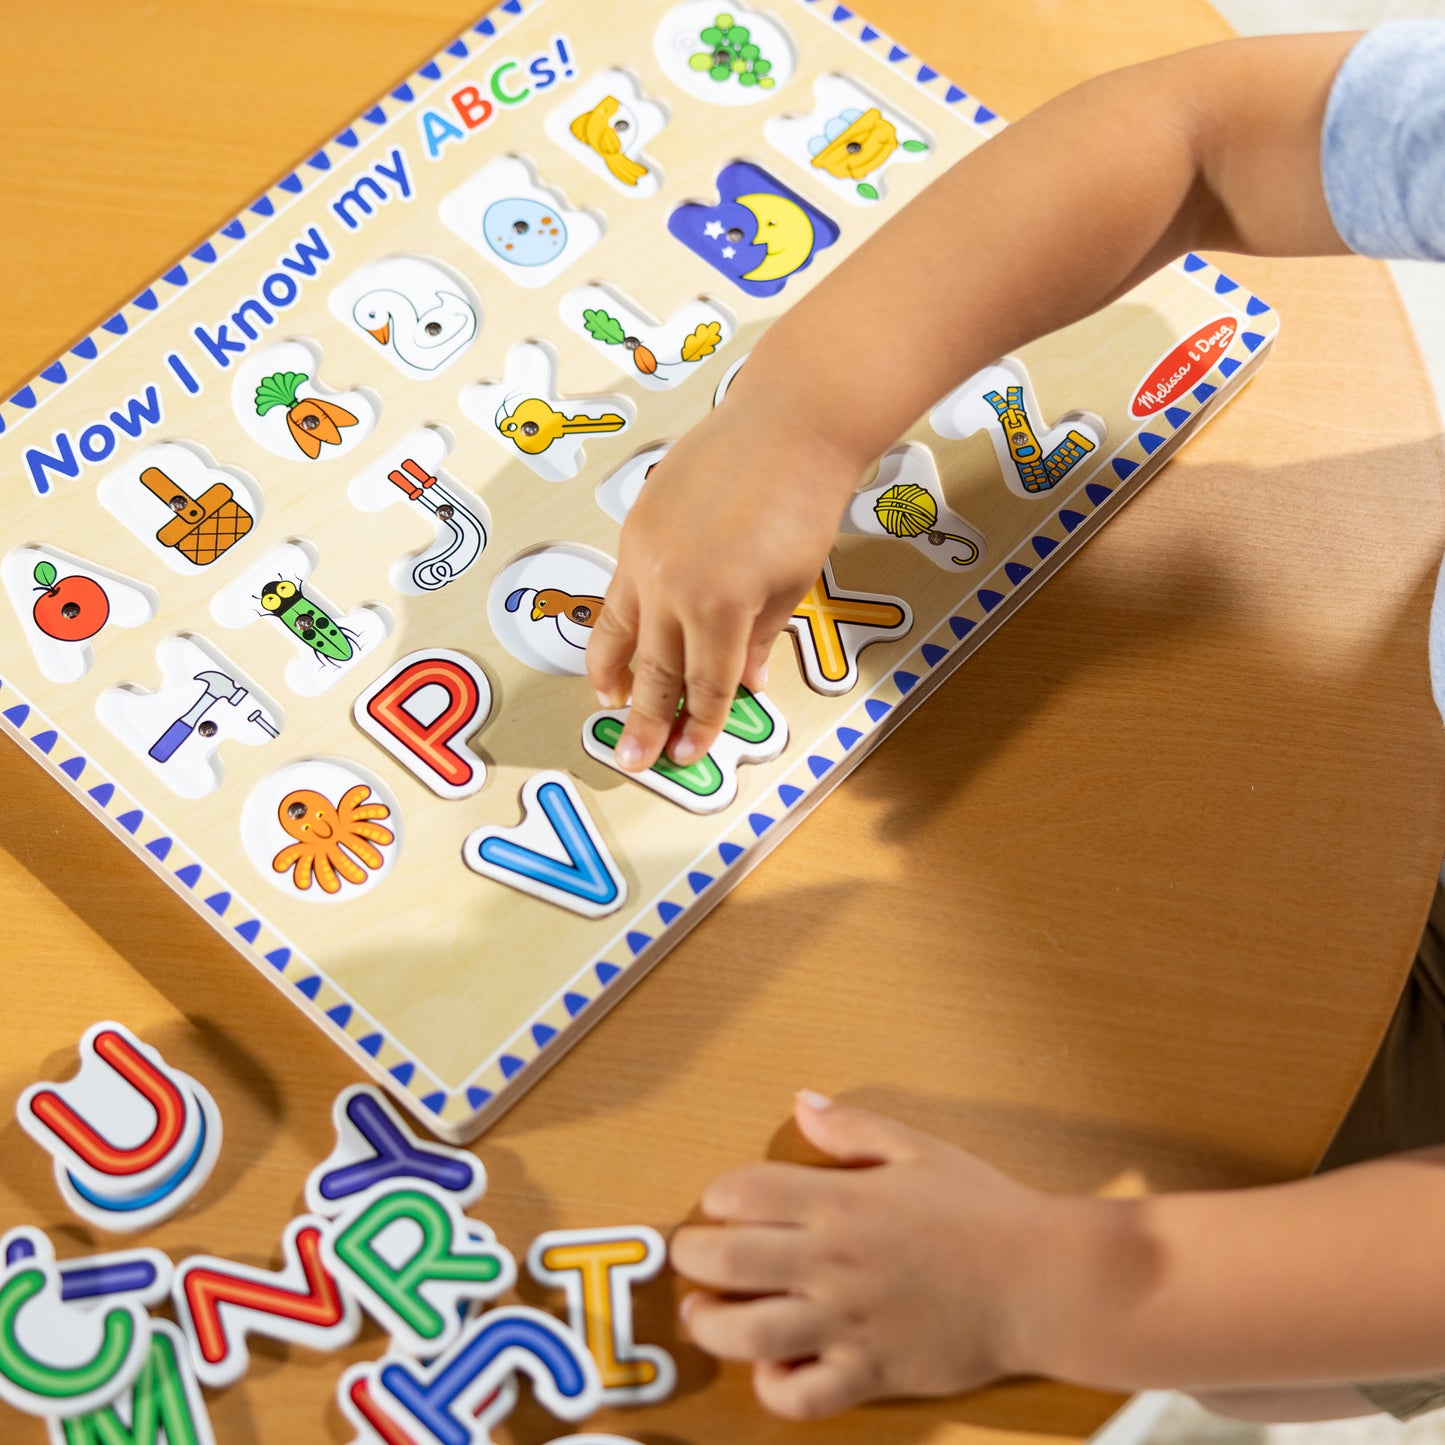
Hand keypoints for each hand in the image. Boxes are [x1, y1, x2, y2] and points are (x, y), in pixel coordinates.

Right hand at [586, 398, 859, 772]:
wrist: (787, 422)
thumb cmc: (803, 497)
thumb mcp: (793, 584)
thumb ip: (761, 639)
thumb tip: (747, 683)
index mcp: (720, 607)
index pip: (706, 685)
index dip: (699, 725)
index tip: (689, 754)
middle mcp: (672, 586)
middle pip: (654, 670)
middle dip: (646, 721)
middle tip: (634, 758)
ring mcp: (645, 555)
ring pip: (619, 632)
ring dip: (613, 675)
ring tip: (609, 704)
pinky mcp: (634, 527)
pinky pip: (617, 590)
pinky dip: (614, 625)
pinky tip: (616, 642)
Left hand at [670, 1093, 1061, 1418]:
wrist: (1043, 1281)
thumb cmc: (983, 1211)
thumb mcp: (918, 1149)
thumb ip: (852, 1128)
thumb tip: (801, 1103)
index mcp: (841, 1201)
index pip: (742, 1192)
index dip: (717, 1195)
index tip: (722, 1202)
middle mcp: (833, 1262)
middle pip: (726, 1261)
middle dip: (693, 1257)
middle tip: (695, 1256)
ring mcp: (848, 1323)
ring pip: (749, 1334)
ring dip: (713, 1325)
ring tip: (708, 1315)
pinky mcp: (870, 1375)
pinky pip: (801, 1397)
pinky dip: (773, 1388)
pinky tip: (773, 1367)